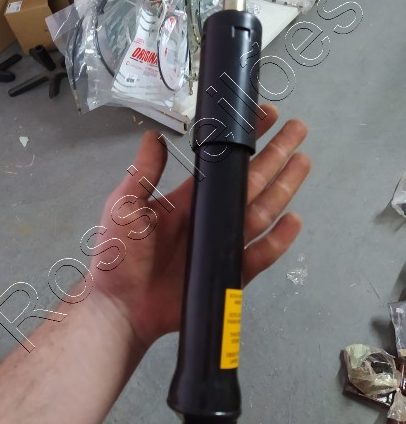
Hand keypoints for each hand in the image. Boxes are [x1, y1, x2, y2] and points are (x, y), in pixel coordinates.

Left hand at [90, 105, 309, 349]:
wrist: (121, 307)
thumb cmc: (120, 254)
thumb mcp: (126, 206)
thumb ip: (144, 173)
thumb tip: (154, 135)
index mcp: (189, 198)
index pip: (223, 163)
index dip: (243, 140)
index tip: (263, 116)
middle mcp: (211, 216)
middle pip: (250, 180)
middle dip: (274, 154)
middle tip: (298, 129)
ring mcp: (223, 243)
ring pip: (261, 210)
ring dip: (283, 186)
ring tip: (303, 161)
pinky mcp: (229, 273)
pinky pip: (259, 255)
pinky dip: (278, 239)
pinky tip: (294, 220)